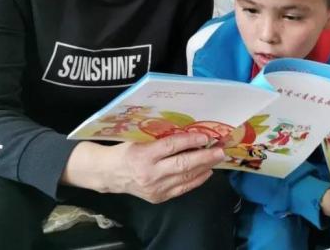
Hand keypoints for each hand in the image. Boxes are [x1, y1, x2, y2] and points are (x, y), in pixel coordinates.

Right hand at [64, 133, 224, 203]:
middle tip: (220, 150)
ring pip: (185, 177)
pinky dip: (196, 180)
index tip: (205, 137)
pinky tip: (206, 172)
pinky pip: (182, 188)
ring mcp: (155, 188)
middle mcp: (150, 173)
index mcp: (143, 155)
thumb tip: (188, 131)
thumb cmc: (126, 150)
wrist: (109, 174)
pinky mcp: (158, 198)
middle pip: (183, 164)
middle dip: (205, 157)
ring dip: (204, 167)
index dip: (190, 141)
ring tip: (217, 158)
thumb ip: (160, 137)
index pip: (171, 146)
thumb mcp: (139, 138)